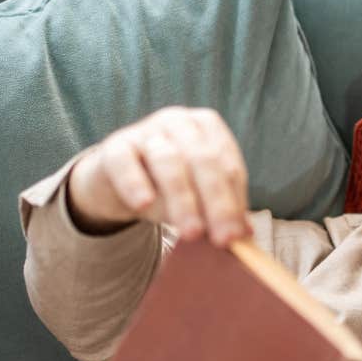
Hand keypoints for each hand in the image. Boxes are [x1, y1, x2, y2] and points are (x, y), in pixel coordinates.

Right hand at [67, 107, 251, 244]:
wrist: (118, 178)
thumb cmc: (168, 184)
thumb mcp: (197, 196)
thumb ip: (220, 210)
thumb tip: (245, 233)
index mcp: (208, 127)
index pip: (228, 165)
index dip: (235, 201)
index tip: (238, 235)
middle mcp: (180, 121)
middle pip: (204, 160)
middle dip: (216, 203)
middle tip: (222, 238)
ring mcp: (146, 130)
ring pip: (168, 161)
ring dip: (183, 199)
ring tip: (191, 232)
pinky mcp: (116, 145)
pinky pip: (125, 162)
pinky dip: (134, 182)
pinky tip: (144, 203)